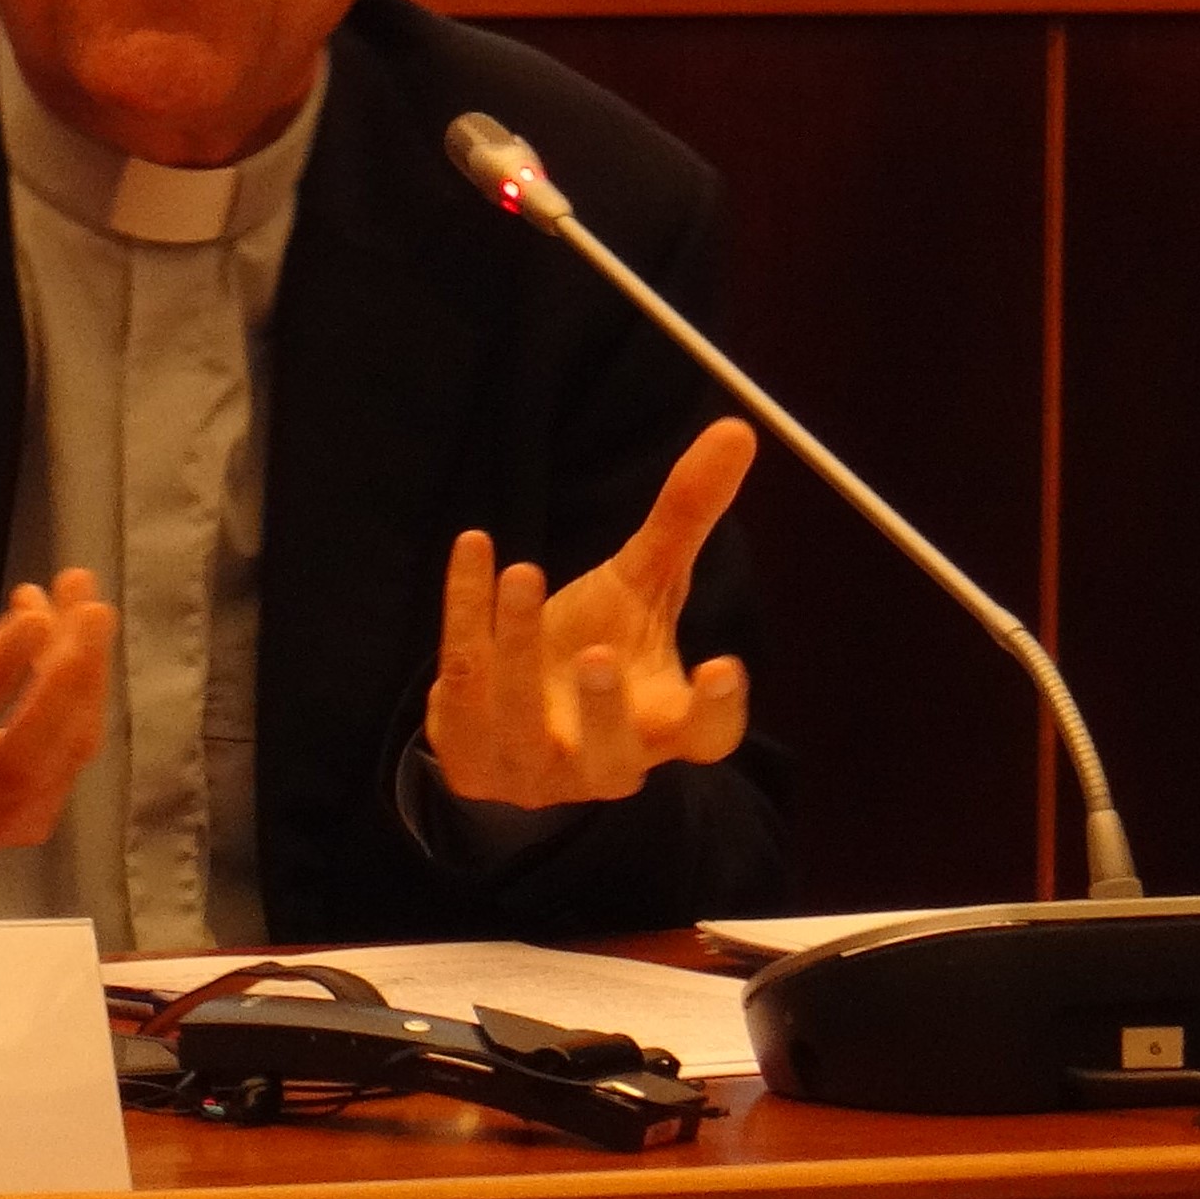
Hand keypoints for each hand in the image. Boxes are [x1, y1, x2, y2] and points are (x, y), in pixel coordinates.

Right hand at [0, 472, 114, 852]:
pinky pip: (69, 763)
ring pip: (56, 758)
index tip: (32, 613)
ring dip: (83, 676)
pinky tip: (69, 639)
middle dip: (65, 680)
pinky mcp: (17, 823)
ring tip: (82, 600)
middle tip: (91, 607)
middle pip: (17, 757)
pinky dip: (82, 699)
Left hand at [427, 418, 755, 807]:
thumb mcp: (641, 585)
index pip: (705, 738)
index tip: (723, 666)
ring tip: (525, 572)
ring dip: (521, 644)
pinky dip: (466, 613)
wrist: (507, 713)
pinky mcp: (469, 752)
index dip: (716, 712)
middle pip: (613, 756)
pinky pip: (463, 681)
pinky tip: (474, 548)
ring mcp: (531, 767)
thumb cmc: (596, 646)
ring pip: (522, 717)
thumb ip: (685, 520)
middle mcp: (603, 762)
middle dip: (603, 708)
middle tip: (597, 653)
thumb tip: (736, 430)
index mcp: (661, 727)